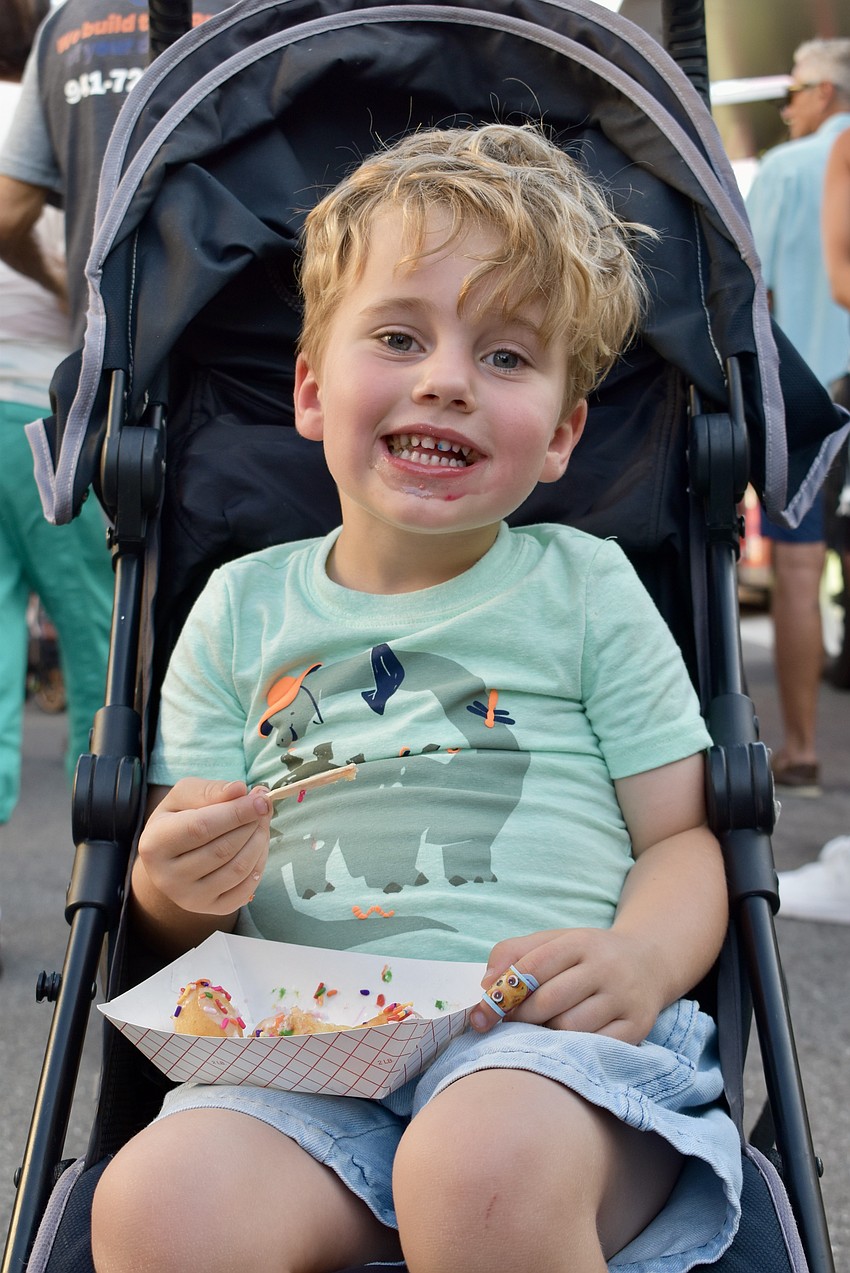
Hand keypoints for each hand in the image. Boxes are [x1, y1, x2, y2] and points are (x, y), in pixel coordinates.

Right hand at [137, 778, 271, 916]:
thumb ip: (210, 790)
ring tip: (262, 822)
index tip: (260, 799)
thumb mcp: (185, 796)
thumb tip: (239, 790)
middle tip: (263, 806)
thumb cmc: (179, 819)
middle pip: (223, 849)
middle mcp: (167, 877)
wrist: (171, 857)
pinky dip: (260, 864)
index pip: (201, 828)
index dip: (235, 813)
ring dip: (259, 842)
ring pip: (238, 869)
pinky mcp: (210, 909)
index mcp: (155, 844)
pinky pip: (245, 889)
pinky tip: (258, 846)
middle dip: (251, 824)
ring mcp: (189, 898)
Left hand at [470, 927, 666, 1044]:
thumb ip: (514, 953)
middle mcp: (606, 968)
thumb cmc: (587, 956)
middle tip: (507, 1026)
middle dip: (520, 1018)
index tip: (482, 1013)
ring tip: (537, 1033)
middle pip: (550, 1000)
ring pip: (572, 1027)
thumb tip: (485, 985)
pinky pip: (596, 1047)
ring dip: (545, 1035)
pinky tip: (562, 1044)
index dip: (503, 991)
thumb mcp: (553, 942)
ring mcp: (624, 998)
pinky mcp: (637, 1026)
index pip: (535, 965)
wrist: (649, 963)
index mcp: (581, 942)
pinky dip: (573, 1049)